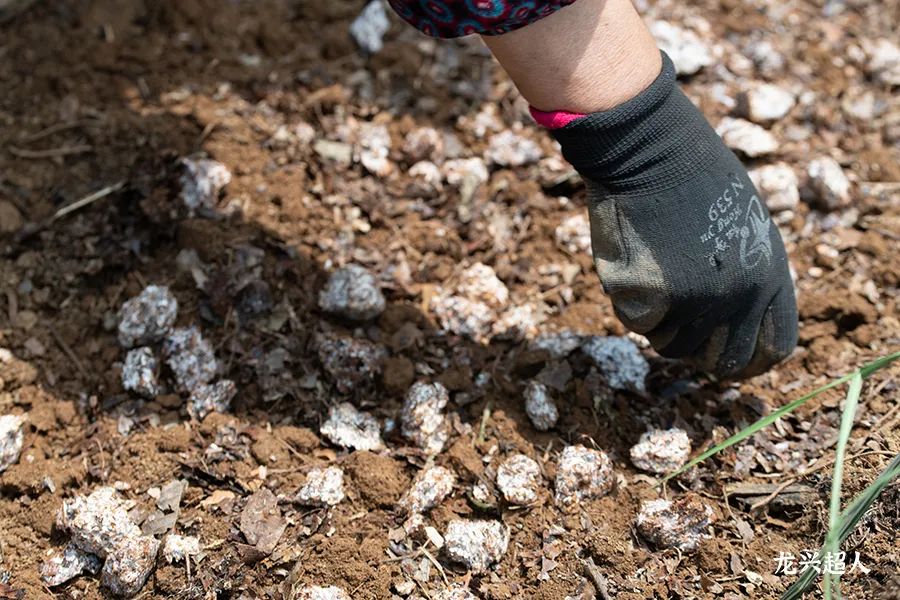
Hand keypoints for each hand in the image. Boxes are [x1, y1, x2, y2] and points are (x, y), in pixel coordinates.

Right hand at [552, 53, 797, 377]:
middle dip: (700, 352)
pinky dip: (632, 301)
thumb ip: (748, 278)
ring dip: (661, 321)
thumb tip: (734, 326)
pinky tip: (635, 259)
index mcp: (770, 278)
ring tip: (655, 271)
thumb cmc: (694, 179)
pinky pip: (638, 323)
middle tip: (680, 327)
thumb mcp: (745, 227)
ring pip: (673, 345)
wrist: (648, 151)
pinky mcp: (648, 301)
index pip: (772, 350)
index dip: (748, 360)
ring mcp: (692, 303)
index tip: (725, 355)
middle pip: (722, 362)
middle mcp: (738, 298)